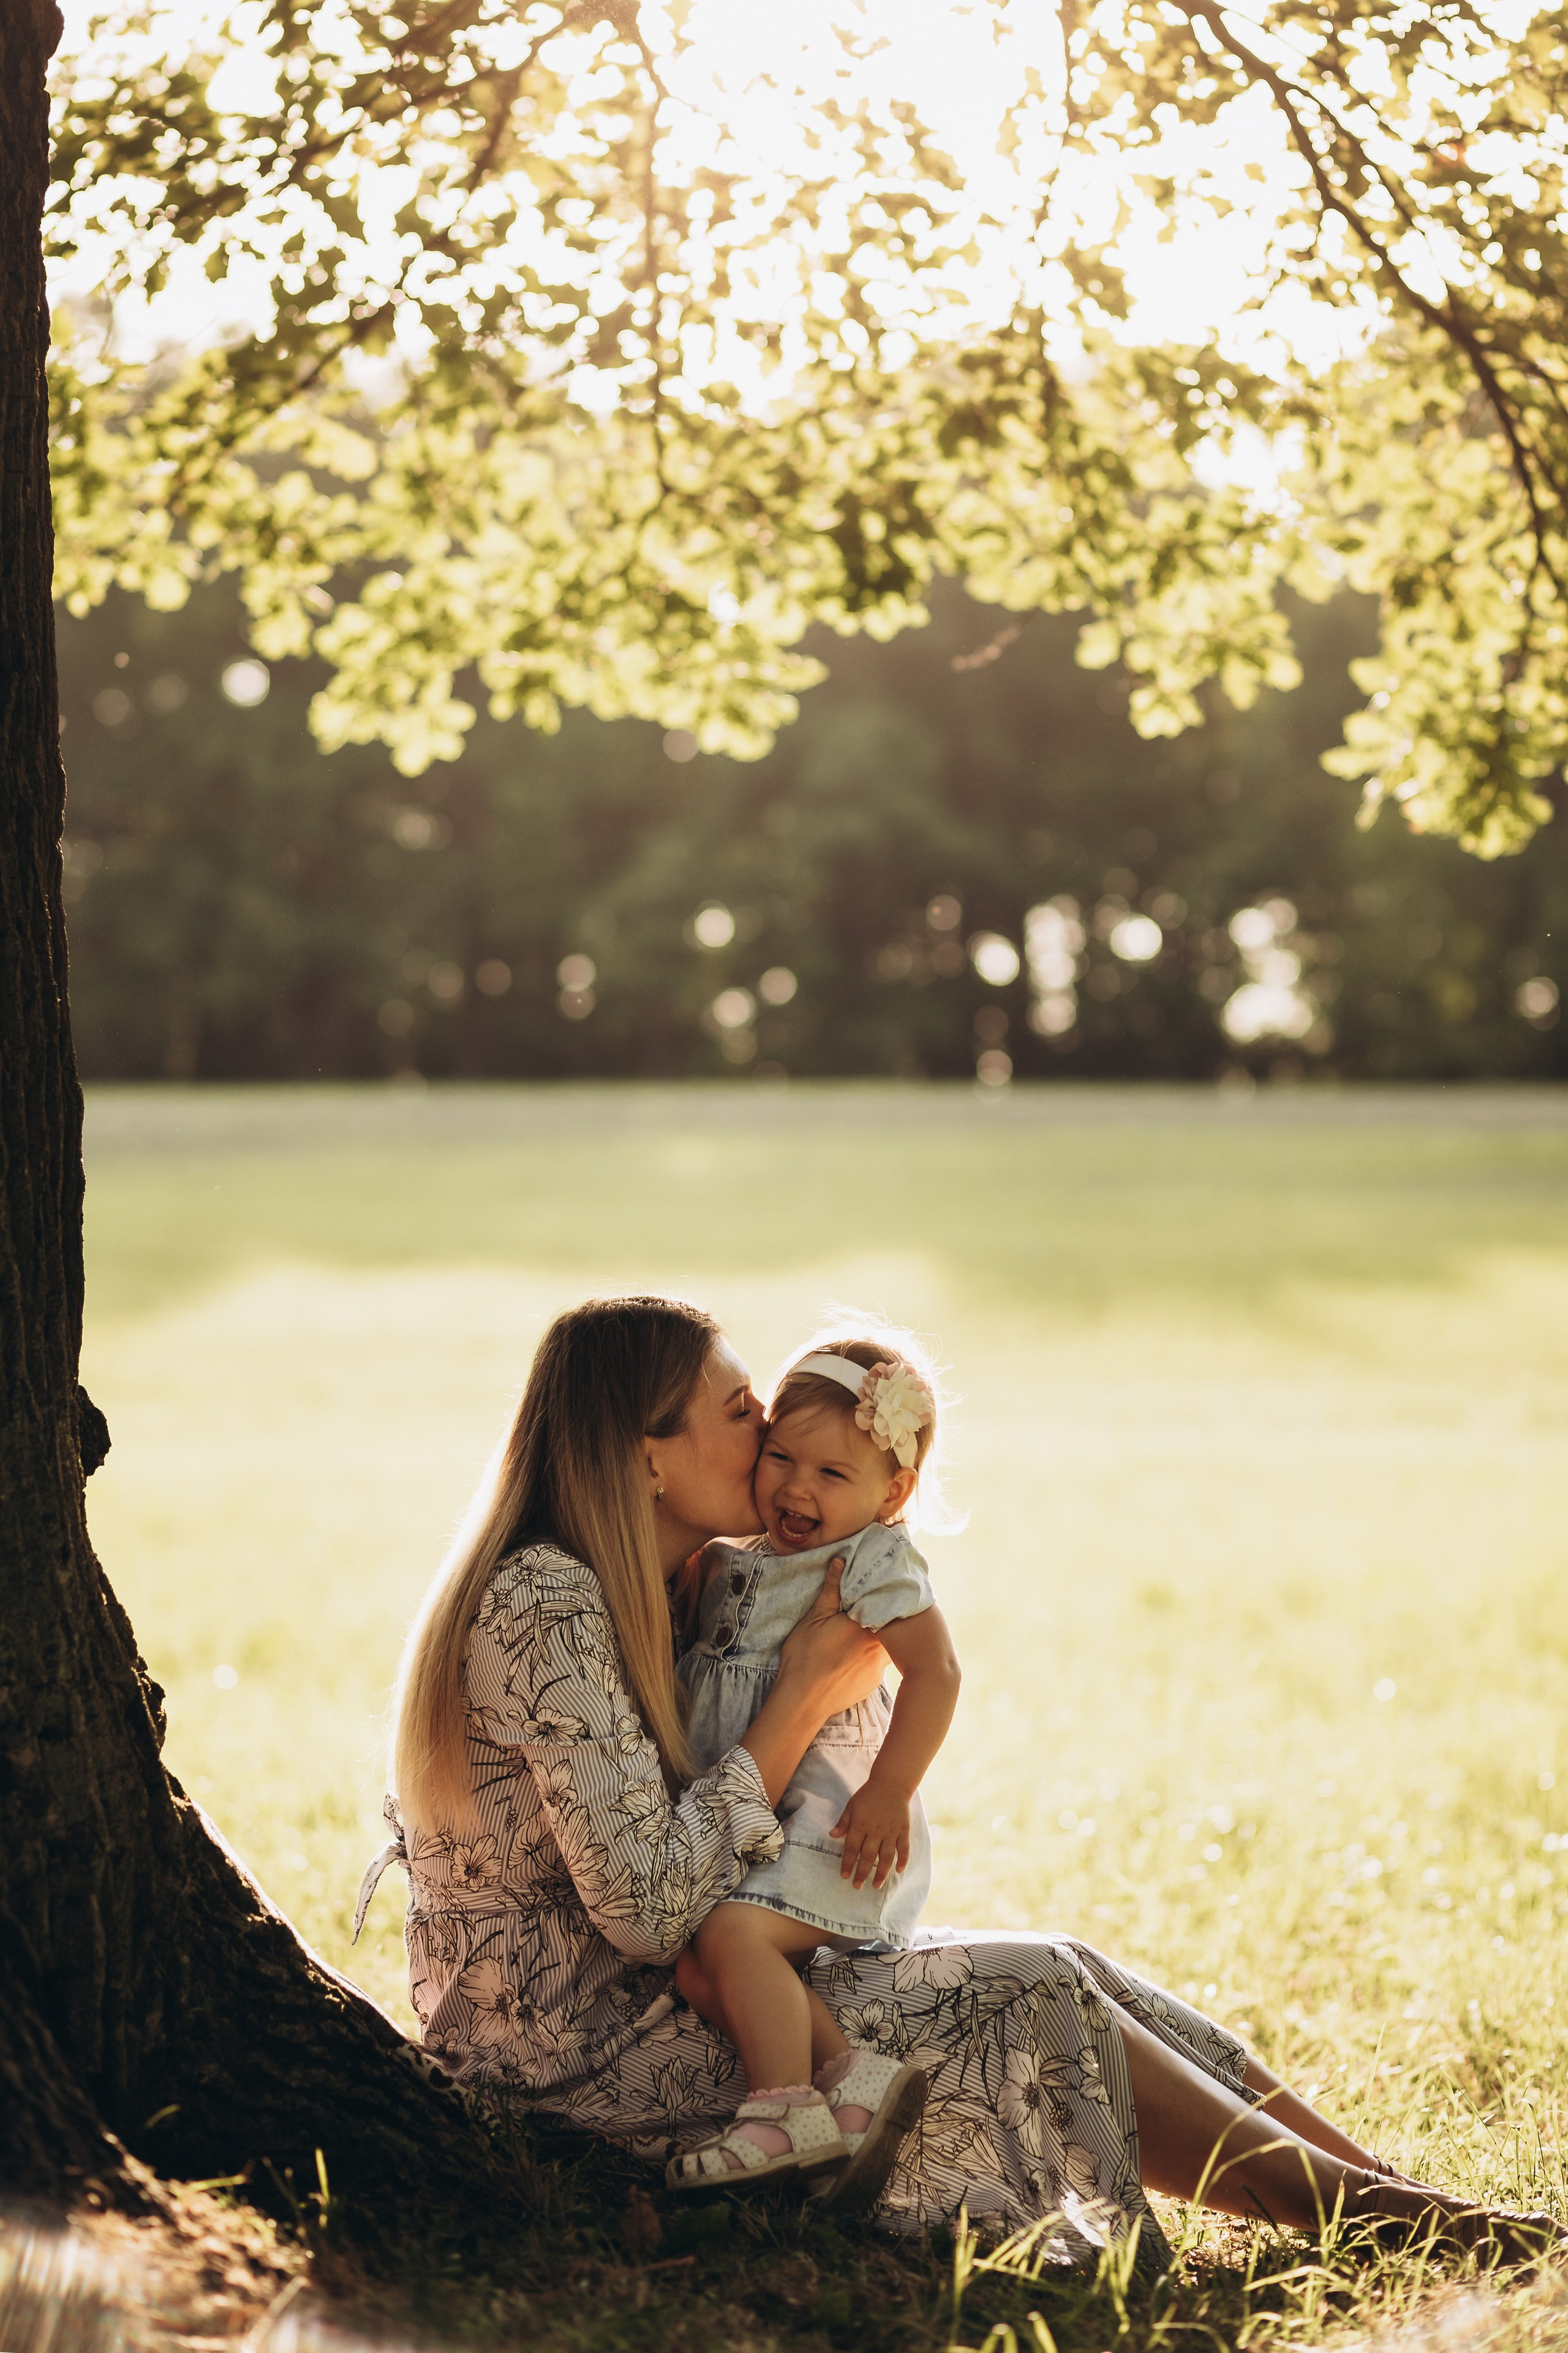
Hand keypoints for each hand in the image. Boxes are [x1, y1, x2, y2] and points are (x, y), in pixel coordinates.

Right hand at [776, 1557, 886, 1722]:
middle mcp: (879, 1646)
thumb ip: (831, 1590)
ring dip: (876, 1639)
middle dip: (881, 1617)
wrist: (803, 1701)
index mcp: (866, 1625)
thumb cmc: (805, 1657)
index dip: (880, 1596)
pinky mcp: (873, 1683)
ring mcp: (879, 1667)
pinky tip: (852, 1658)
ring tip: (858, 1635)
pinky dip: (869, 1658)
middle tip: (865, 1612)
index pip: (883, 1603)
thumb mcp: (814, 1618)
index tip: (875, 1589)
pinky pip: (877, 1664)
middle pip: (889, 1626)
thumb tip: (840, 1561)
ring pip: (885, 1646)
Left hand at [831, 1777, 910, 1888]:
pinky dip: (903, 1860)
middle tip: (857, 1886)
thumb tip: (832, 1835)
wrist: (891, 1783)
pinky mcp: (904, 1830)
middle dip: (862, 1873)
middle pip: (868, 1856)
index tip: (844, 1876)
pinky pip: (904, 1848)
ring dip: (881, 1873)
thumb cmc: (868, 1795)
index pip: (852, 1848)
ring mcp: (891, 1831)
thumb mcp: (852, 1805)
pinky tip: (899, 1871)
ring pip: (886, 1856)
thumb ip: (843, 1822)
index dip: (847, 1863)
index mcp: (860, 1824)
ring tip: (876, 1886)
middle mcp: (876, 1830)